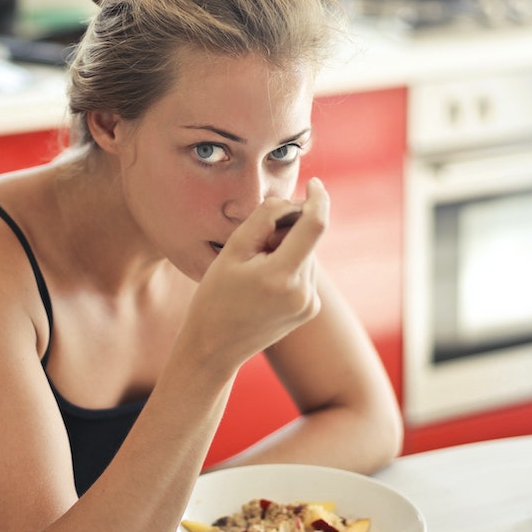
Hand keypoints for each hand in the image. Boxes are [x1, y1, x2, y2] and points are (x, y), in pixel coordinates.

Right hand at [185, 177, 329, 367]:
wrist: (214, 347)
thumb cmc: (215, 296)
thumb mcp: (233, 250)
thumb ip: (265, 218)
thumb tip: (292, 202)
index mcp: (282, 276)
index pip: (315, 225)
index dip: (318, 199)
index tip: (315, 183)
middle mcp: (303, 292)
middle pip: (308, 240)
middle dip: (287, 231)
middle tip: (254, 248)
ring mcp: (309, 304)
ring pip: (307, 255)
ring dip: (287, 250)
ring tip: (254, 272)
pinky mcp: (309, 310)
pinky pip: (305, 273)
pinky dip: (289, 266)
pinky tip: (264, 284)